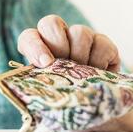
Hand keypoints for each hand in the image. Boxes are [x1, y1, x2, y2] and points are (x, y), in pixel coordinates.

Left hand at [17, 14, 132, 131]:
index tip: (44, 63)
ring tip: (82, 76)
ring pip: (79, 31)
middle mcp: (58, 39)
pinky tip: (98, 74)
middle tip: (65, 65)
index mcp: (37, 50)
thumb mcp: (50, 98)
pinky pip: (102, 43)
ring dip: (80, 55)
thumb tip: (36, 97)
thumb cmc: (65, 101)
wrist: (94, 108)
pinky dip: (100, 61)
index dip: (34, 47)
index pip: (28, 37)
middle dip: (58, 44)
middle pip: (51, 23)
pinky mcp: (104, 45)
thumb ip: (42, 91)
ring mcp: (81, 39)